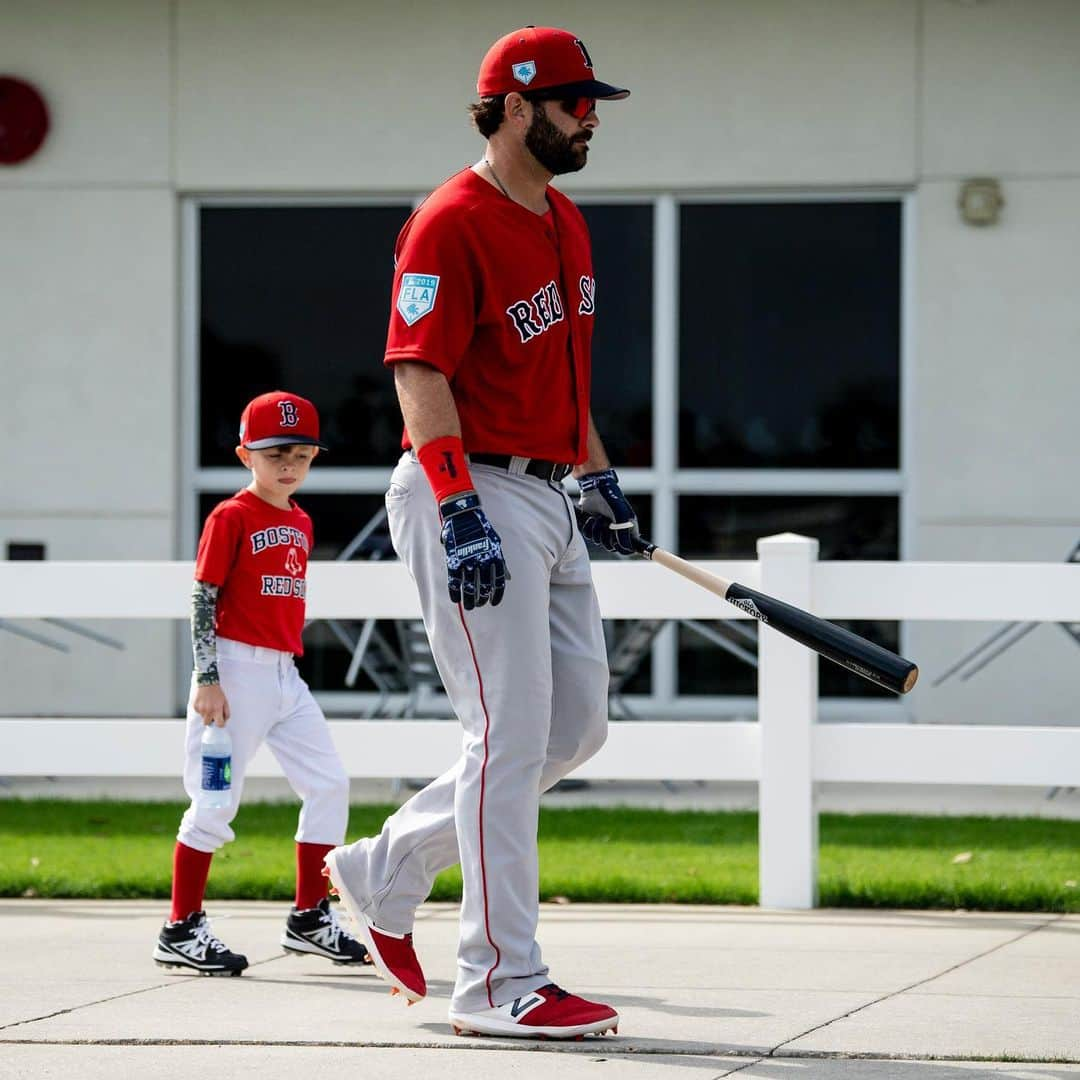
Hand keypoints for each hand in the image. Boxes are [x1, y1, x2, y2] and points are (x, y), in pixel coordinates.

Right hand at [193, 683, 229, 726]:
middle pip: (207, 723)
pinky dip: (201, 710)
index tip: (220, 721)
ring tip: (208, 705)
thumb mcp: (225, 701)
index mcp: (217, 710)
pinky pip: (198, 712)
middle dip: (210, 720)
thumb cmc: (217, 693)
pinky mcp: (195, 707)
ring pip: (202, 718)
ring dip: (205, 714)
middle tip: (212, 713)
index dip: (220, 724)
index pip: (219, 724)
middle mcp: (208, 711)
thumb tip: (224, 721)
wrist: (207, 683)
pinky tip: (203, 702)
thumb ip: (226, 712)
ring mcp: (200, 709)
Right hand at [439, 491, 507, 609]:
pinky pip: (454, 581)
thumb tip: (509, 577)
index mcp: (495, 557)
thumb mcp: (495, 542)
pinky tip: (455, 599)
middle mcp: (482, 561)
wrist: (464, 513)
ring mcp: (467, 561)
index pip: (498, 582)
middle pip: (484, 587)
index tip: (493, 603)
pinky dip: (455, 592)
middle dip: (482, 599)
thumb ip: (501, 561)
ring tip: (469, 606)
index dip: (496, 594)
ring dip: (469, 599)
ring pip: (469, 587)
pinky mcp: (454, 560)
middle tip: (479, 604)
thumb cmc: (481, 528)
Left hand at [576, 468, 638, 554]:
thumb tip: (626, 548)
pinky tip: (591, 519)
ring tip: (598, 518)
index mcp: (627, 529)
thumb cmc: (612, 499)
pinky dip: (588, 528)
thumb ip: (625, 534)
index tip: (616, 542)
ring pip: (598, 542)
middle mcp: (616, 530)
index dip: (621, 549)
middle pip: (610, 547)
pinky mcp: (592, 526)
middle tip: (606, 524)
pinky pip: (589, 536)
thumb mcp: (622, 515)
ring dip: (596, 531)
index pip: (627, 548)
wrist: (595, 488)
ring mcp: (604, 529)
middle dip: (606, 536)